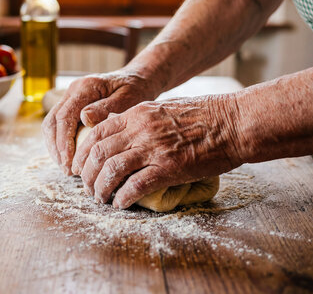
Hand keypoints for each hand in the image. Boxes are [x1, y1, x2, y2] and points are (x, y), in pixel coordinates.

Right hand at [41, 69, 156, 174]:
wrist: (137, 80)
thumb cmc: (135, 90)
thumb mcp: (127, 98)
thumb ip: (106, 108)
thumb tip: (85, 118)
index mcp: (85, 87)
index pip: (64, 116)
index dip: (64, 142)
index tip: (69, 162)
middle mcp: (73, 90)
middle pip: (52, 121)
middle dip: (57, 148)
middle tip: (67, 170)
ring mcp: (70, 97)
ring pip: (51, 125)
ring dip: (56, 148)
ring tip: (66, 168)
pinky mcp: (71, 106)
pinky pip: (58, 126)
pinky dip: (60, 144)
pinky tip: (69, 159)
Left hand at [71, 95, 241, 208]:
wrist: (233, 122)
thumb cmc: (202, 114)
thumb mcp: (162, 108)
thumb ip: (139, 120)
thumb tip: (121, 135)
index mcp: (136, 114)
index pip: (96, 133)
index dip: (82, 153)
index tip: (79, 166)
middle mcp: (139, 130)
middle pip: (98, 153)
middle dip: (87, 174)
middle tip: (87, 187)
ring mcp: (153, 149)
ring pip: (112, 170)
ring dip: (101, 188)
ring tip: (100, 198)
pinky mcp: (169, 168)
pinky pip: (136, 186)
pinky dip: (123, 197)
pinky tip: (120, 204)